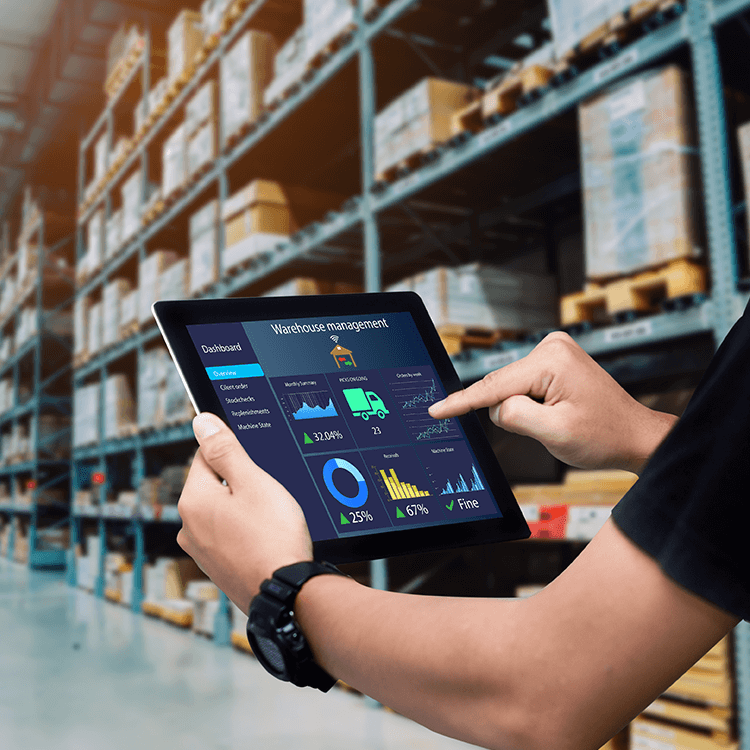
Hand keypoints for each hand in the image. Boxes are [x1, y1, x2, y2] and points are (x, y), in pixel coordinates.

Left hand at [177, 412, 312, 612]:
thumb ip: (225, 450)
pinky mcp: (218, 568)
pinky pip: (229, 536)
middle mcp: (188, 527)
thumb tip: (201, 421)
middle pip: (213, 485)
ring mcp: (201, 551)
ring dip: (244, 509)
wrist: (286, 593)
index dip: (234, 454)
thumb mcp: (253, 482)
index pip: (205, 456)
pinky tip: (267, 538)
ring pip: (222, 512)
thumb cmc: (273, 535)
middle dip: (239, 483)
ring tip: (272, 519)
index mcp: (193, 500)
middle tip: (269, 493)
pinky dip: (246, 532)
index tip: (257, 463)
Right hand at [429, 331, 676, 473]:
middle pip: (502, 387)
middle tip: (548, 427)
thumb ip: (514, 417)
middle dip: (512, 413)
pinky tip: (556, 412)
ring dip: (524, 410)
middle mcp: (551, 347)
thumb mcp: (554, 433)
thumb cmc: (604, 436)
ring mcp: (553, 352)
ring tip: (560, 419)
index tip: (435, 411)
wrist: (634, 436)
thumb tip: (495, 408)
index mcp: (552, 360)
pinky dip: (529, 405)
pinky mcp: (553, 362)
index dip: (462, 402)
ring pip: (511, 389)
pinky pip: (522, 387)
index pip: (494, 386)